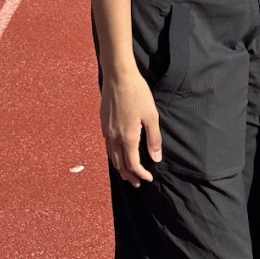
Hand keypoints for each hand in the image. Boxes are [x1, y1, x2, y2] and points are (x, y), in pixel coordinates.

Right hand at [101, 66, 162, 186]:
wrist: (118, 75)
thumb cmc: (137, 93)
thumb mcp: (151, 115)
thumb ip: (153, 138)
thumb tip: (156, 159)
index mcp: (128, 138)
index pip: (133, 165)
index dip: (141, 174)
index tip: (148, 178)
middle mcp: (114, 137)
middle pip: (119, 164)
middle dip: (129, 175)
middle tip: (136, 183)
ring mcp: (107, 130)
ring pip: (111, 156)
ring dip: (119, 167)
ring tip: (127, 173)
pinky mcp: (103, 122)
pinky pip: (107, 145)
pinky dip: (113, 155)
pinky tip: (118, 152)